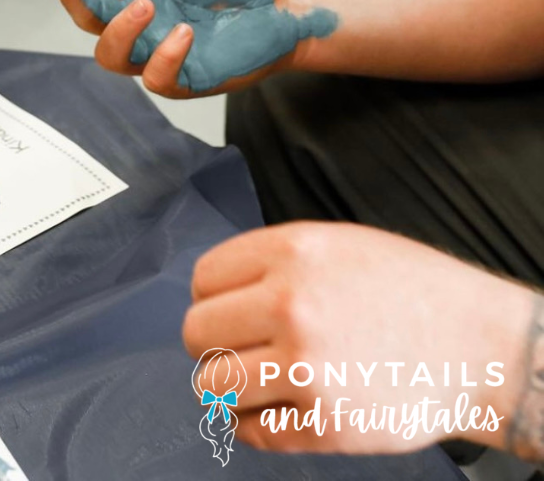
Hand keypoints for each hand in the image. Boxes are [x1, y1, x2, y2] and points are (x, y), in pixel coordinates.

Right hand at [39, 0, 335, 96]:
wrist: (286, 6)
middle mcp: (144, 18)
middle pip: (90, 18)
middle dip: (74, 0)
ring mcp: (160, 49)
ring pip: (110, 55)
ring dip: (118, 30)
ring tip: (145, 5)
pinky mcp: (187, 77)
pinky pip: (157, 78)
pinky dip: (165, 56)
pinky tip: (185, 31)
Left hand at [183, 222, 534, 454]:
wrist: (480, 345)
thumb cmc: (406, 290)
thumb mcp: (335, 244)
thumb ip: (271, 262)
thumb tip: (210, 293)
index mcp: (292, 252)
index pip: (203, 280)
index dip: (211, 297)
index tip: (228, 310)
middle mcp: (292, 305)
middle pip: (196, 332)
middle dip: (210, 343)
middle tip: (239, 348)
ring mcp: (308, 367)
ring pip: (212, 385)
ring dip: (224, 387)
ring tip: (251, 381)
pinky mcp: (327, 425)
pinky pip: (252, 431)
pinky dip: (253, 424)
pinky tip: (275, 410)